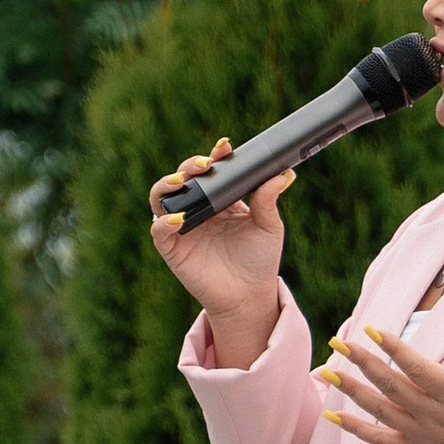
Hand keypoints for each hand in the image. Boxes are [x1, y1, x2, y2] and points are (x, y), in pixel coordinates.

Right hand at [149, 141, 284, 366]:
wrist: (250, 296)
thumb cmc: (259, 260)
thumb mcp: (269, 227)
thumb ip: (269, 200)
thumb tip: (284, 174)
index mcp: (220, 198)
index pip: (212, 170)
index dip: (215, 156)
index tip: (224, 148)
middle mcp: (197, 207)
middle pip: (183, 176)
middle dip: (190, 165)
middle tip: (205, 165)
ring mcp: (181, 226)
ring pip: (161, 196)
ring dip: (166, 184)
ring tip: (181, 182)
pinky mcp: (172, 248)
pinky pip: (159, 229)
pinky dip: (164, 222)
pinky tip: (179, 220)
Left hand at [320, 314, 443, 443]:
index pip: (417, 367)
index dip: (393, 349)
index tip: (372, 330)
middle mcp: (434, 414)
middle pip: (391, 385)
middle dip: (362, 362)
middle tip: (339, 342)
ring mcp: (422, 434)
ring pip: (379, 410)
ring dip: (351, 390)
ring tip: (326, 371)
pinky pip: (379, 440)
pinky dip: (355, 429)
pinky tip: (333, 415)